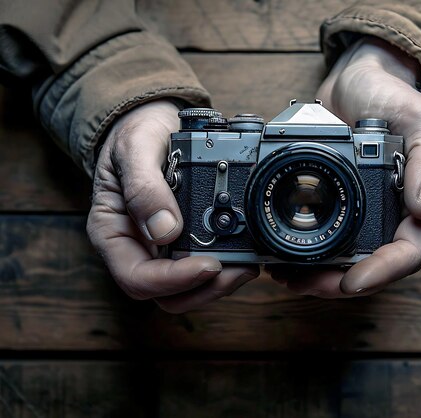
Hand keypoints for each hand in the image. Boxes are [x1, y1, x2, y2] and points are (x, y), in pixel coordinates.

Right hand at [87, 100, 258, 312]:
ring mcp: (160, 247)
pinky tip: (245, 253)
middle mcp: (136, 247)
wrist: (153, 124)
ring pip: (187, 288)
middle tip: (238, 270)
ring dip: (218, 284)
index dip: (173, 280)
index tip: (207, 265)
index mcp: (113, 232)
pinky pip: (202, 267)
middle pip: (166, 294)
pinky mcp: (184, 242)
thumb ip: (144, 186)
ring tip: (248, 264)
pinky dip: (224, 266)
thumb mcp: (135, 148)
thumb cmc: (135, 134)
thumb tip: (165, 230)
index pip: (136, 278)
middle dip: (204, 289)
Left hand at [270, 37, 420, 297]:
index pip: (409, 251)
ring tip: (285, 276)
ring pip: (347, 259)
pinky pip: (326, 238)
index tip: (352, 281)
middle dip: (340, 282)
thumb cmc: (394, 95)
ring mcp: (369, 214)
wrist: (358, 81)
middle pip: (374, 265)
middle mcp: (398, 215)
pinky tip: (282, 256)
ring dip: (318, 274)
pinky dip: (306, 252)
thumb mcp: (419, 118)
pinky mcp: (341, 206)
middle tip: (305, 284)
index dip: (383, 272)